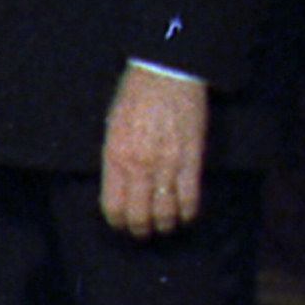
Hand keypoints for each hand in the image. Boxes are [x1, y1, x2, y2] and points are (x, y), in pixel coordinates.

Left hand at [98, 62, 207, 239]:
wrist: (167, 74)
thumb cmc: (135, 95)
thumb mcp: (112, 126)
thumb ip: (114, 159)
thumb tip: (118, 186)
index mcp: (115, 157)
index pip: (114, 206)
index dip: (118, 222)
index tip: (122, 224)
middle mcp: (140, 166)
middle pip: (140, 216)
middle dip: (141, 230)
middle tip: (143, 231)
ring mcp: (167, 165)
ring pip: (166, 213)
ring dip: (165, 225)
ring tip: (165, 225)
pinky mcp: (192, 160)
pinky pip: (191, 199)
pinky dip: (188, 213)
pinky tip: (185, 216)